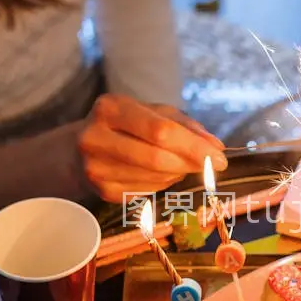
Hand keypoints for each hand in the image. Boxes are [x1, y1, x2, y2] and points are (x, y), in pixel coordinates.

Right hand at [76, 95, 225, 202]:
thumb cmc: (125, 124)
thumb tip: (216, 146)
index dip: (193, 147)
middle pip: (156, 158)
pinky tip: (160, 174)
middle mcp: (95, 137)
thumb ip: (186, 126)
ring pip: (154, 178)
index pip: (160, 131)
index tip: (219, 158)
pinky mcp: (101, 190)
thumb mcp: (153, 112)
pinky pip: (146, 192)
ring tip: (179, 164)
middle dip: (190, 164)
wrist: (81, 146)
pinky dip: (162, 184)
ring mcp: (95, 167)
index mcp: (111, 108)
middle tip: (210, 167)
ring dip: (177, 174)